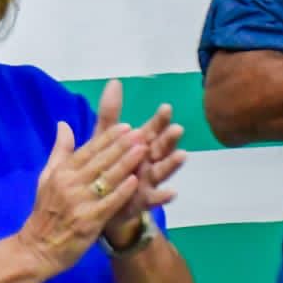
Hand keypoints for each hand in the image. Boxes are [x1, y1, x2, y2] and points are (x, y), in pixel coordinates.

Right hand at [16, 119, 146, 276]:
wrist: (37, 248)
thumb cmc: (45, 212)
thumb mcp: (46, 177)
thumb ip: (59, 151)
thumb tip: (63, 124)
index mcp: (61, 172)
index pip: (88, 150)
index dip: (108, 138)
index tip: (126, 126)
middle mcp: (70, 184)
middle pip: (100, 161)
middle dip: (122, 146)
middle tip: (141, 133)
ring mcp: (80, 202)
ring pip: (107, 179)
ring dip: (127, 163)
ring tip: (144, 150)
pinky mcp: (89, 220)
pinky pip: (109, 202)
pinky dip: (123, 191)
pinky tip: (136, 180)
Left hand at [92, 81, 184, 246]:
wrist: (99, 200)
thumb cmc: (107, 164)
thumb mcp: (105, 137)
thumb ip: (110, 112)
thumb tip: (114, 81)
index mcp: (139, 144)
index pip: (152, 129)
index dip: (159, 120)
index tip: (166, 107)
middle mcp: (148, 161)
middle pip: (160, 148)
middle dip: (169, 139)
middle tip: (177, 128)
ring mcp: (147, 181)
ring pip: (161, 171)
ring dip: (172, 164)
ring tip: (183, 155)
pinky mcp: (142, 201)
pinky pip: (154, 199)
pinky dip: (163, 196)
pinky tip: (172, 193)